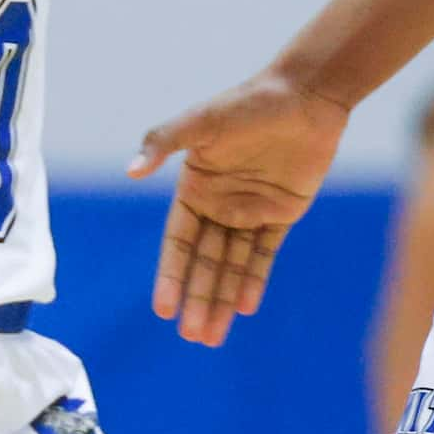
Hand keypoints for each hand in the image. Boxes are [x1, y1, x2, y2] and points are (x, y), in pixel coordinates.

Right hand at [127, 67, 347, 347]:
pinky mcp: (282, 214)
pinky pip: (265, 254)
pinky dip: (255, 280)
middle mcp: (218, 204)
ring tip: (212, 337)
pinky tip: (246, 307)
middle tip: (192, 337)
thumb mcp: (202, 121)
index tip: (164, 308)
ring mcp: (250, 211)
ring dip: (222, 300)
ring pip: (233, 265)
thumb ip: (164, 142)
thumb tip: (130, 171)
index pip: (178, 242)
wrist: (303, 96)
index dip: (171, 275)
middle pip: (204, 263)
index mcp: (194, 187)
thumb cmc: (247, 104)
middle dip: (197, 299)